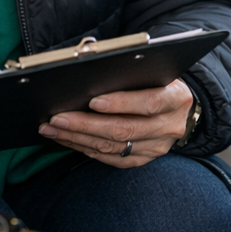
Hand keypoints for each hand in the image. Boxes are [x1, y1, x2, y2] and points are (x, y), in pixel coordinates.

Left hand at [38, 78, 194, 167]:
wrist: (177, 107)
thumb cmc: (158, 81)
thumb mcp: (154, 72)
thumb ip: (131, 74)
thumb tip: (90, 75)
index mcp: (176, 98)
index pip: (149, 102)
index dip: (121, 103)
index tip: (92, 101)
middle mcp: (170, 126)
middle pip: (125, 129)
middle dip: (86, 124)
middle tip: (57, 118)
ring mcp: (157, 146)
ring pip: (113, 146)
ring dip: (78, 138)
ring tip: (52, 128)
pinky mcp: (144, 159)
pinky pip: (111, 159)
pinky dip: (86, 149)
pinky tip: (67, 139)